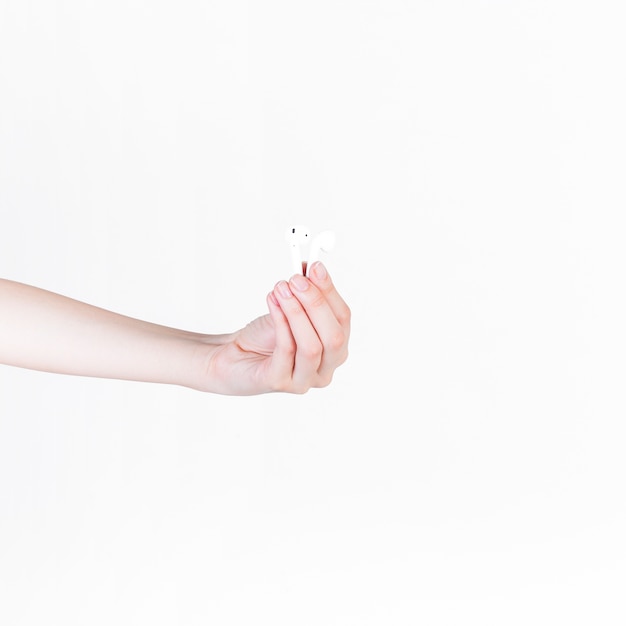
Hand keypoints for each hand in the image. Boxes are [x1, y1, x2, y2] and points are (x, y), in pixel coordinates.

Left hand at [201, 262, 350, 394]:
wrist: (232, 356)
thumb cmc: (264, 337)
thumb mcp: (289, 309)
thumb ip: (305, 292)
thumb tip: (312, 269)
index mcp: (335, 350)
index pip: (343, 319)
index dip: (330, 291)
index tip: (316, 268)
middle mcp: (324, 370)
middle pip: (334, 336)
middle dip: (316, 303)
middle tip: (297, 280)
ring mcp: (304, 381)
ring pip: (312, 347)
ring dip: (297, 312)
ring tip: (281, 289)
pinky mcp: (280, 382)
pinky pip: (287, 350)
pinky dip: (281, 322)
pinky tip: (273, 302)